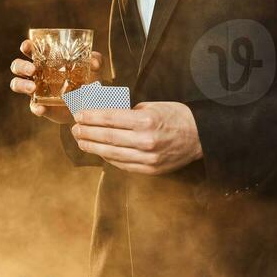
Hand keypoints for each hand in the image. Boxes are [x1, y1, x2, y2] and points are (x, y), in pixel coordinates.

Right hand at [10, 41, 103, 123]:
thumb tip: (93, 61)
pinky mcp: (41, 105)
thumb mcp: (94, 69)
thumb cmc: (88, 80)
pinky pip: (33, 106)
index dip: (26, 46)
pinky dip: (36, 107)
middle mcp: (36, 73)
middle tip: (32, 69)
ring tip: (32, 88)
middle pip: (17, 66)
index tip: (28, 46)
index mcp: (46, 60)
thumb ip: (96, 60)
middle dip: (21, 66)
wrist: (90, 104)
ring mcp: (36, 90)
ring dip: (21, 85)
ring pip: (17, 84)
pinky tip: (41, 108)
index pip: (30, 49)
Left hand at [70, 101, 202, 174]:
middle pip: (107, 137)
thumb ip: (129, 112)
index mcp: (146, 121)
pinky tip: (99, 151)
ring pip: (112, 153)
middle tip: (75, 128)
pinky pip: (122, 164)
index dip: (91, 116)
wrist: (200, 136)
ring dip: (93, 146)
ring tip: (81, 140)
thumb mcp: (153, 106)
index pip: (110, 118)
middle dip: (87, 132)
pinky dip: (108, 157)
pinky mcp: (150, 170)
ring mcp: (147, 158)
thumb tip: (103, 113)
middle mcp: (145, 141)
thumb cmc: (176, 117)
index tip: (78, 114)